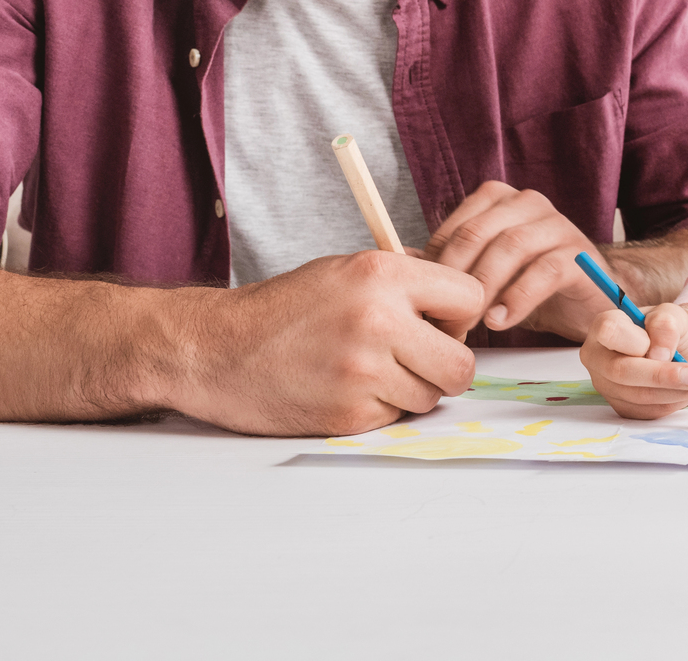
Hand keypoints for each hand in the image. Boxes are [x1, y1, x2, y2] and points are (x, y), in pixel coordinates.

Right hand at [172, 250, 482, 436]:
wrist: (216, 350)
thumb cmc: (284, 309)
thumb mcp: (347, 269)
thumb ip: (406, 279)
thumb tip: (461, 301)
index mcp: (382, 275)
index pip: (471, 299)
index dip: (460, 316)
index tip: (439, 323)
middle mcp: (378, 320)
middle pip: (462, 363)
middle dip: (447, 365)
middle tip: (419, 358)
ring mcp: (364, 372)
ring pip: (432, 396)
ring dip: (411, 389)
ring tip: (371, 370)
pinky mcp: (349, 413)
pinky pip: (396, 418)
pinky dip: (380, 408)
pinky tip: (346, 388)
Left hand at [422, 181, 605, 338]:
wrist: (588, 299)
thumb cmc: (529, 284)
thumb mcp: (482, 275)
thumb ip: (445, 268)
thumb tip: (398, 266)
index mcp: (496, 201)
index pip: (453, 230)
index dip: (433, 273)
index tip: (423, 310)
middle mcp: (526, 203)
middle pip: (477, 234)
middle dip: (454, 284)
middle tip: (443, 326)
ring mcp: (556, 225)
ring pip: (510, 247)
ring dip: (484, 291)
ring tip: (470, 327)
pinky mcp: (580, 254)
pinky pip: (546, 270)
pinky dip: (518, 297)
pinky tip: (501, 321)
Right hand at [578, 301, 687, 419]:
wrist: (682, 350)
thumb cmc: (671, 329)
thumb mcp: (672, 315)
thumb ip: (664, 325)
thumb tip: (659, 354)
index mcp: (605, 326)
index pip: (609, 330)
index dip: (637, 340)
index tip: (664, 347)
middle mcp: (599, 357)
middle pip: (621, 371)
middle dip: (662, 376)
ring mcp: (608, 386)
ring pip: (640, 396)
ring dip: (680, 391)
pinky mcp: (624, 407)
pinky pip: (650, 411)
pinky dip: (678, 401)